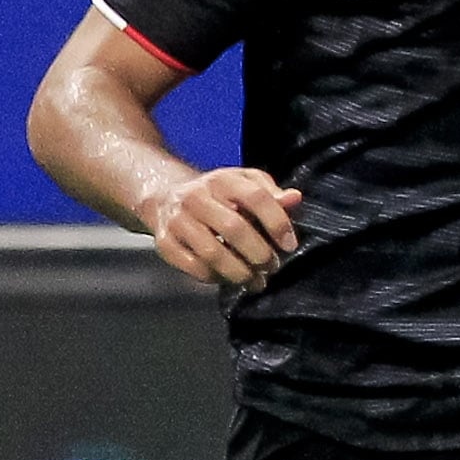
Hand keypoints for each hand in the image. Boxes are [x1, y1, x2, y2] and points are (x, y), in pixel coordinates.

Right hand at [142, 167, 302, 288]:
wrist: (165, 196)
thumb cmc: (215, 194)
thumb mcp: (243, 184)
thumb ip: (270, 193)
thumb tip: (294, 199)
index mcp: (222, 179)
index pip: (255, 197)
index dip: (277, 222)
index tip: (289, 245)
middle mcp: (197, 197)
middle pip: (234, 229)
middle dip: (259, 254)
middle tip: (271, 266)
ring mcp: (178, 220)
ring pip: (213, 253)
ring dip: (240, 273)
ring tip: (254, 280)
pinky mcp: (165, 243)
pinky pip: (195, 268)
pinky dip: (216, 278)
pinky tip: (229, 279)